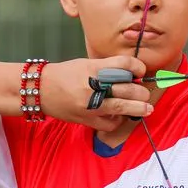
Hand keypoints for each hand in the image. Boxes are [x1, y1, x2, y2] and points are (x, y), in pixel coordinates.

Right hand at [39, 56, 153, 130]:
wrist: (40, 89)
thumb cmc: (65, 74)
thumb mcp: (87, 64)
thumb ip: (108, 68)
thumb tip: (132, 76)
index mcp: (94, 68)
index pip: (125, 64)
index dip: (138, 67)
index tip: (141, 71)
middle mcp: (93, 86)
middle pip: (128, 88)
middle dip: (141, 92)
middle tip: (145, 93)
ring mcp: (90, 105)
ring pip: (122, 107)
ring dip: (139, 108)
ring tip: (148, 109)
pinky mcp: (86, 119)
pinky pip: (109, 124)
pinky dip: (117, 121)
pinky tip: (119, 116)